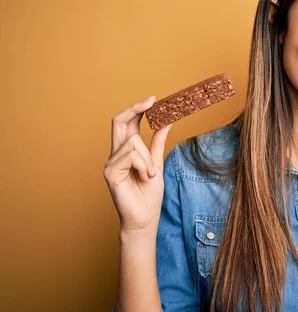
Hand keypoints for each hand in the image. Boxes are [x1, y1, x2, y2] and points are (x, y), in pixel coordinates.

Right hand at [104, 96, 172, 232]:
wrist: (145, 217)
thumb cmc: (150, 194)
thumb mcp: (158, 163)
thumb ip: (158, 142)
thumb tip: (167, 121)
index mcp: (127, 151)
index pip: (127, 123)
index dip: (137, 109)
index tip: (153, 98)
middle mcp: (116, 154)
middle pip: (118, 121)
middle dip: (135, 108)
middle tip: (152, 100)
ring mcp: (111, 162)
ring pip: (133, 142)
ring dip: (148, 159)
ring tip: (149, 175)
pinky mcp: (110, 172)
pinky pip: (131, 156)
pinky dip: (144, 166)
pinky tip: (144, 178)